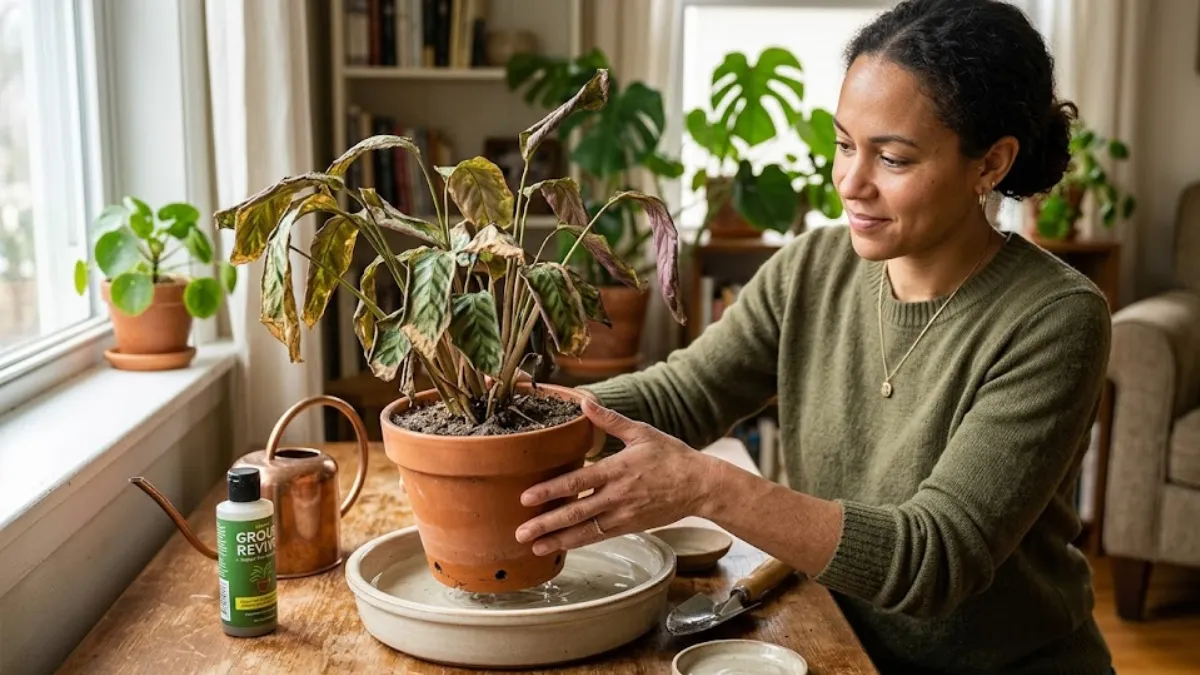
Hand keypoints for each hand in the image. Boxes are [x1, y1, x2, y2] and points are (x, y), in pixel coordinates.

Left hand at [515, 398, 718, 555]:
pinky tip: (560, 546)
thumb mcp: (641, 432)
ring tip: (533, 547)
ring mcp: (623, 515)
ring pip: (585, 531)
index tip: (526, 497)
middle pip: (575, 513)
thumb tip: (584, 401)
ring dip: (557, 540)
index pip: (577, 482)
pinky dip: (577, 543)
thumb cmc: (671, 456)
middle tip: (520, 532)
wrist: (700, 486)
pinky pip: (598, 537)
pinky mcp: (629, 527)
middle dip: (545, 524)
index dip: (550, 490)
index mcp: (617, 469)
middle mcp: (617, 496)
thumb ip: (610, 420)